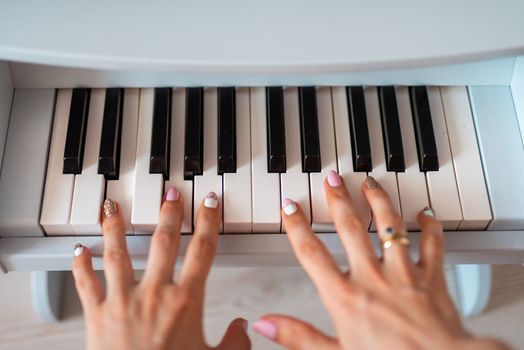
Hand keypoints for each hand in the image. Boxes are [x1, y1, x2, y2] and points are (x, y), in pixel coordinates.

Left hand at [72, 188, 249, 349]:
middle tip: (169, 192)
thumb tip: (244, 328)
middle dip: (168, 213)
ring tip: (115, 206)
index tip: (208, 203)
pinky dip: (80, 264)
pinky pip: (85, 283)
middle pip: (163, 242)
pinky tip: (79, 249)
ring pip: (118, 254)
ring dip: (116, 227)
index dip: (208, 221)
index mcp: (185, 301)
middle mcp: (154, 294)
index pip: (202, 250)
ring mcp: (122, 301)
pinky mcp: (97, 315)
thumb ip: (234, 343)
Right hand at [253, 171, 507, 349]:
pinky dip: (429, 226)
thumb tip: (266, 323)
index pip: (311, 253)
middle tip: (331, 179)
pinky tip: (425, 212)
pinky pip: (432, 243)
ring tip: (369, 183)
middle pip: (350, 228)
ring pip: (388, 225)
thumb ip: (298, 335)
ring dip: (377, 200)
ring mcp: (402, 273)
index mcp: (345, 297)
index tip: (290, 207)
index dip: (297, 226)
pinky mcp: (431, 277)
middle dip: (338, 199)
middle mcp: (371, 277)